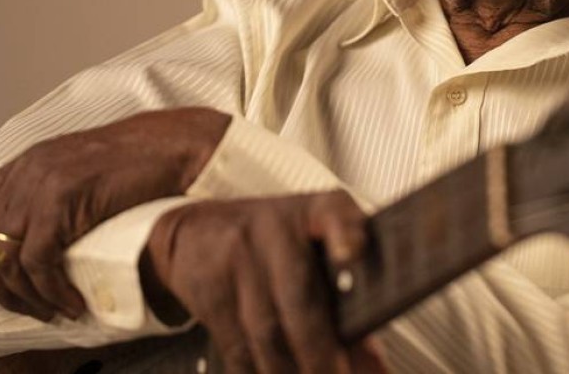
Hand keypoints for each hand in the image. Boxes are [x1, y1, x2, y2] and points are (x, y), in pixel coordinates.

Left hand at [0, 107, 229, 320]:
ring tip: (53, 310)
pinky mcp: (61, 201)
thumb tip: (38, 238)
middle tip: (22, 309)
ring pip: (4, 258)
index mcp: (26, 163)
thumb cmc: (140, 160)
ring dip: (25, 297)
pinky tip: (72, 302)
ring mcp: (40, 185)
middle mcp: (25, 172)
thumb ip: (52, 193)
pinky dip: (51, 292)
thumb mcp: (81, 169)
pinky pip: (39, 262)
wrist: (174, 144)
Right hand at [142, 191, 385, 372]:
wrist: (195, 231)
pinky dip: (256, 371)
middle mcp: (275, 228)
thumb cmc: (272, 242)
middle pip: (299, 295)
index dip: (346, 231)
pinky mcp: (209, 287)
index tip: (353, 253)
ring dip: (288, 371)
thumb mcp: (312, 248)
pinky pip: (236, 343)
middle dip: (320, 351)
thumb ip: (345, 298)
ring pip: (265, 330)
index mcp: (314, 211)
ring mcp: (238, 256)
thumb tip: (372, 366)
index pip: (333, 212)